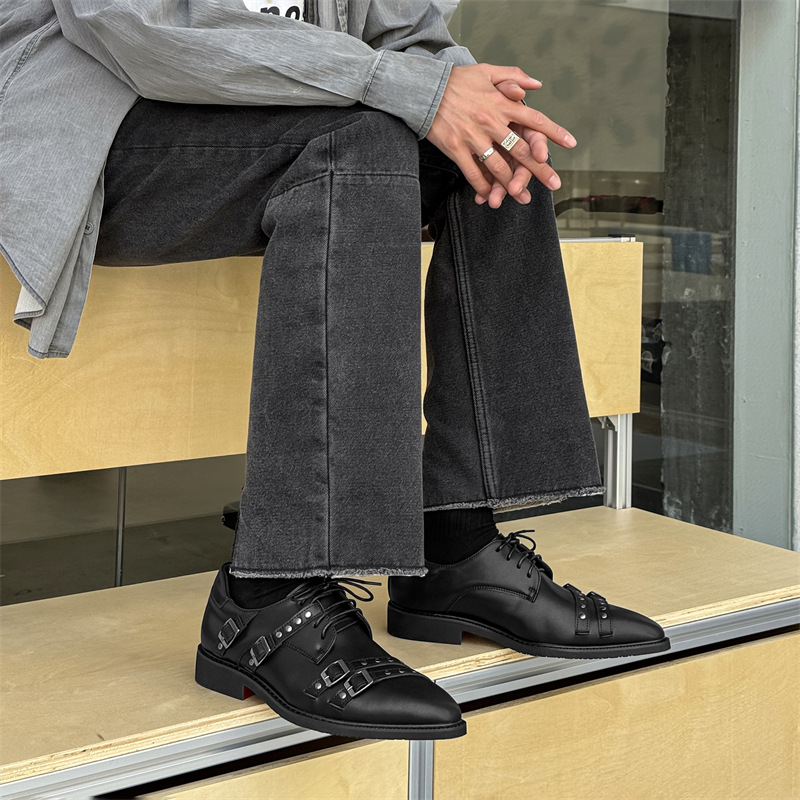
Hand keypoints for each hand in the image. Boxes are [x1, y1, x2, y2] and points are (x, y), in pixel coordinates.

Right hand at [426, 64, 575, 207]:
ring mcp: (473, 137)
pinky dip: (482, 186)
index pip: (534, 120)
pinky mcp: (456, 148)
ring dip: (512, 185)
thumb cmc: (455, 80)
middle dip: (540, 169)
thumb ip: (513, 76)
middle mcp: (491, 122)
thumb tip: (536, 84)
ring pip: (499, 167)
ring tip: (522, 197)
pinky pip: (473, 172)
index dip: (553, 132)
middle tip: (554, 183)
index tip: (570, 143)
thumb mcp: (486, 70)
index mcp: (501, 103)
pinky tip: (488, 195)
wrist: (424, 89)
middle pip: (521, 150)